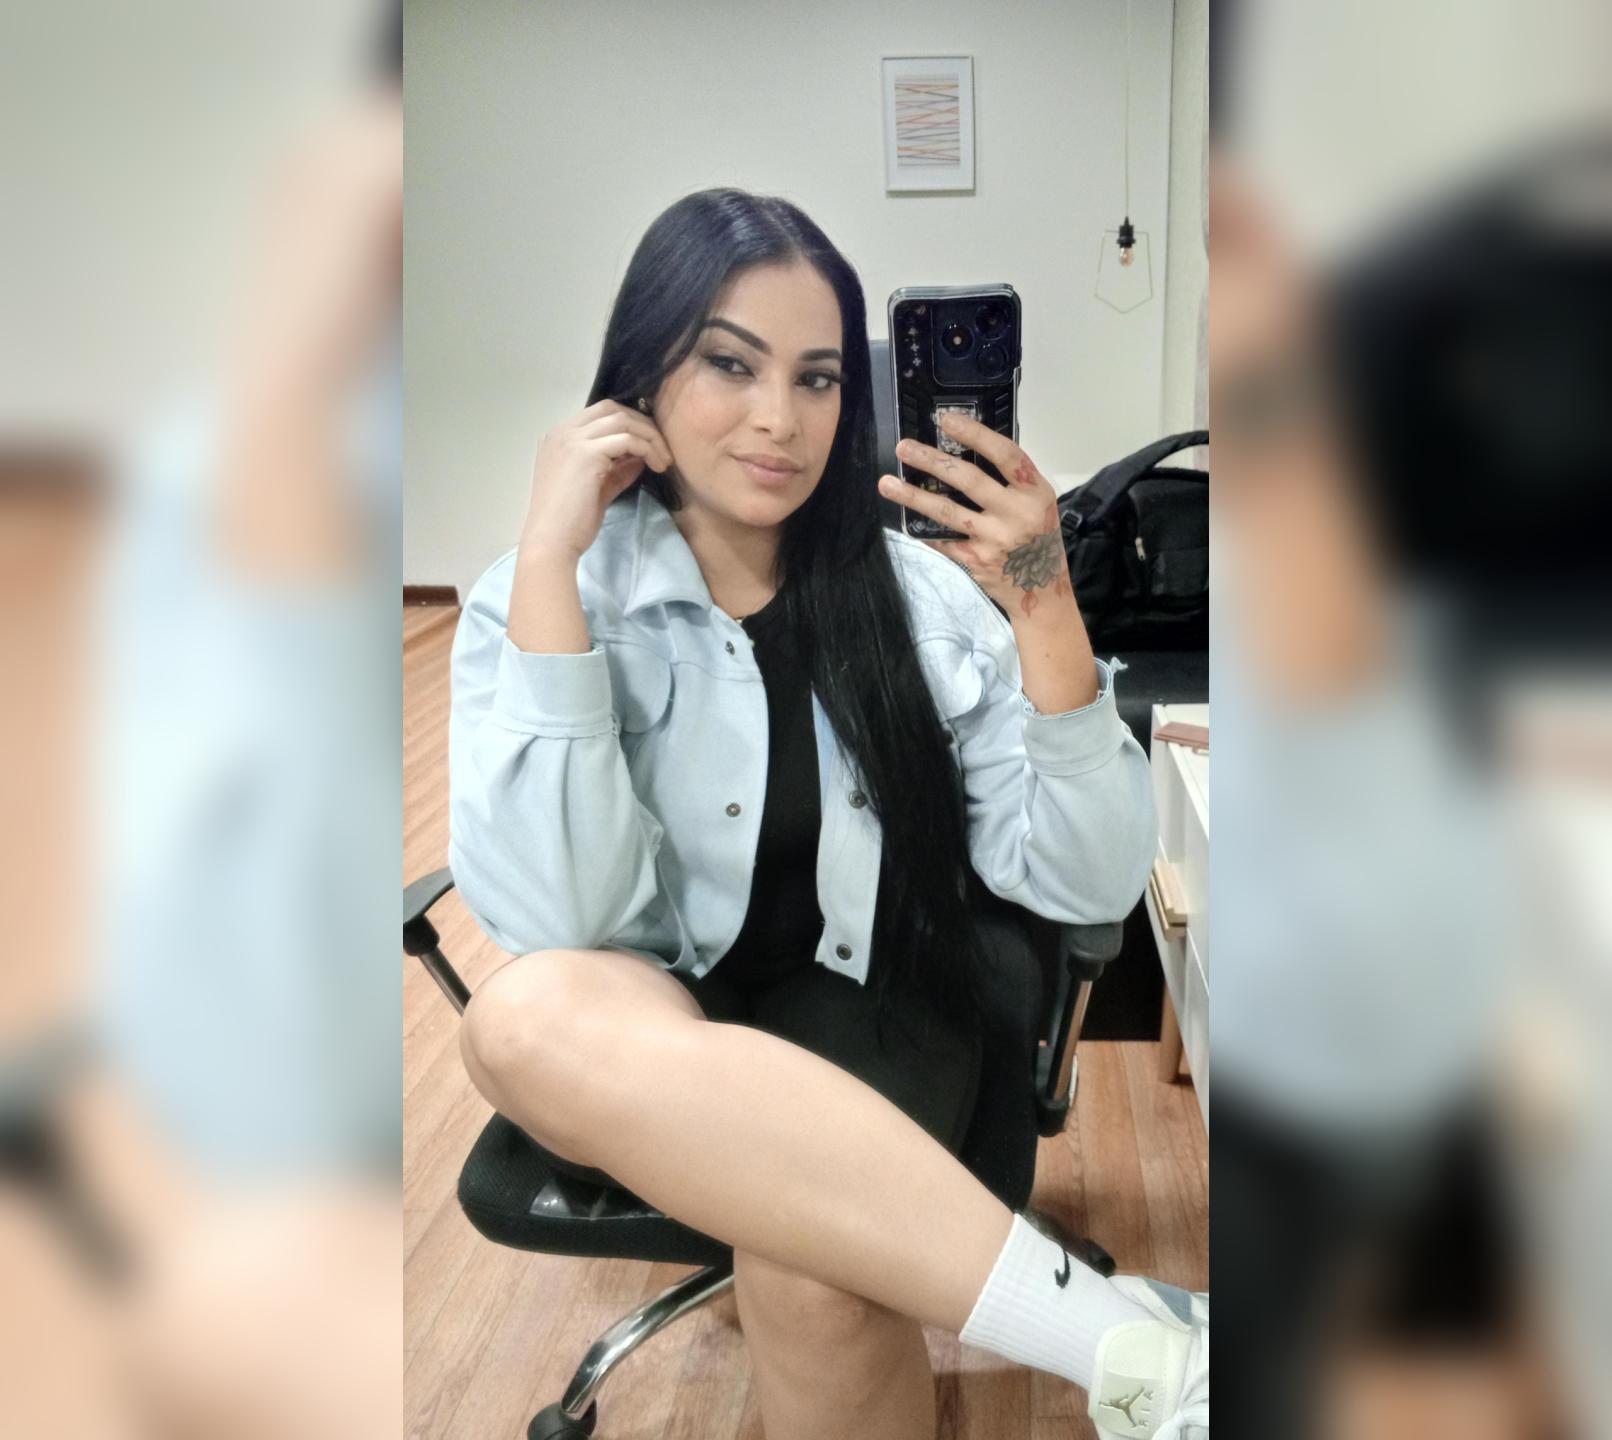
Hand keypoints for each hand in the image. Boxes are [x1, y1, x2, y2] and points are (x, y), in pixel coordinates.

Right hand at [520, 399, 673, 561]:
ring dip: (649, 436)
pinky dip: (647, 448)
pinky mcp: (585, 454)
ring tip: (664, 460)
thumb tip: (641, 457)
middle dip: (642, 425)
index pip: (600, 414)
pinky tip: (657, 465)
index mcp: (559, 438)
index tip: (649, 445)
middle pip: (612, 409)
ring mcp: (571, 440)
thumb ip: (616, 470)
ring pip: (622, 420)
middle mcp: (562, 432)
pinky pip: (627, 439)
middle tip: (662, 449)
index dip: (630, 424)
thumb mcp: (597, 489)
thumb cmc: (570, 523)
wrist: (551, 543)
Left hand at [878, 413, 1073, 619]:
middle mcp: (1016, 514)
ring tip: (887, 483)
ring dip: (913, 496)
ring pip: (947, 511)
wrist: (1043, 591)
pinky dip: (923, 529)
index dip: (975, 434)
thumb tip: (968, 449)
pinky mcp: (976, 561)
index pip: (1005, 455)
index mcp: (1034, 492)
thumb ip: (1011, 481)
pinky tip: (904, 518)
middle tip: (903, 447)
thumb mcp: (1038, 503)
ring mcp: (994, 539)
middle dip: (931, 460)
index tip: (946, 420)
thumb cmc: (1038, 539)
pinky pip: (943, 540)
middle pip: (968, 479)